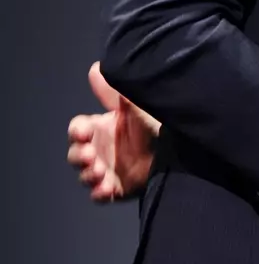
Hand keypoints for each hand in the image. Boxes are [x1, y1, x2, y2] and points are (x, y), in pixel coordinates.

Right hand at [66, 62, 160, 201]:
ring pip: (85, 176)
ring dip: (87, 175)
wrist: (178, 147)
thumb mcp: (133, 106)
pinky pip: (101, 195)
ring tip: (99, 171)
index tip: (83, 132)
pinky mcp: (118, 187)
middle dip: (79, 155)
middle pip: (75, 155)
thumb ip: (113, 92)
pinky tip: (105, 189)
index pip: (77, 130)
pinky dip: (99, 193)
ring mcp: (107, 170)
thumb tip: (95, 68)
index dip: (76, 132)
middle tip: (91, 155)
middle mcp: (100, 150)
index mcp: (101, 129)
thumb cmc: (153, 123)